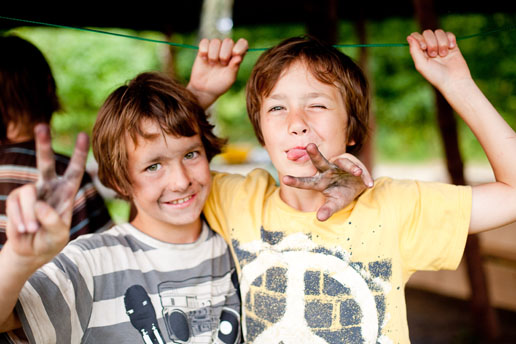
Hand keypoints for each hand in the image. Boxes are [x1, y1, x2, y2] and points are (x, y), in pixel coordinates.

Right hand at [4, 124, 87, 264]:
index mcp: (67, 192)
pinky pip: (16, 204)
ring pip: (28, 193)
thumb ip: (53, 221)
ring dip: (29, 215)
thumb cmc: (51, 241)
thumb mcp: (59, 235)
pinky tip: (24, 229)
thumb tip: (39, 204)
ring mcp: (31, 192)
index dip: (78, 153)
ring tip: (32, 230)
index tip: (83, 134)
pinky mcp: (16, 200)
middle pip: (45, 163)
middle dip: (43, 144)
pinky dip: (20, 219)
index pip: (75, 170)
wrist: (31, 251)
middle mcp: (49, 187)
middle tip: (41, 125)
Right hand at [187, 38, 247, 108]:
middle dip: (225, 53)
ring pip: (216, 41)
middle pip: (228, 41)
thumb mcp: (230, 79)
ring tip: (212, 64)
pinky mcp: (204, 48)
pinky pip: (204, 42)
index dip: (240, 46)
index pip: (242, 43)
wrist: (204, 89)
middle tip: (222, 64)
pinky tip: (204, 59)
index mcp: (237, 56)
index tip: (235, 54)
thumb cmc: (220, 84)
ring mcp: (215, 48)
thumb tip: (239, 57)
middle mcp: (227, 50)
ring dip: (214, 54)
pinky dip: (204, 50)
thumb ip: (234, 68)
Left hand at [283, 143, 373, 220]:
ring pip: (344, 162)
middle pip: (320, 161)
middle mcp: (328, 170)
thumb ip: (327, 209)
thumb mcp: (335, 204)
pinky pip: (360, 169)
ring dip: (351, 167)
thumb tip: (319, 218)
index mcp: (320, 181)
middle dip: (315, 154)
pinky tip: (369, 184)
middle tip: (309, 146)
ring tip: (357, 172)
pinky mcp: (355, 164)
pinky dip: (365, 176)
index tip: (285, 179)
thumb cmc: (342, 194)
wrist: (358, 187)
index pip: (306, 182)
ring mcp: (341, 165)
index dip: (296, 181)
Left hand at [407, 29, 470, 91]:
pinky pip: (449, 34)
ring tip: (444, 55)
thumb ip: (414, 50)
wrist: (455, 80)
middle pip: (427, 32)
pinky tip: (452, 48)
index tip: (424, 48)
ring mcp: (441, 46)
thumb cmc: (436, 75)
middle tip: (434, 55)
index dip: (419, 39)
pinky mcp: (452, 45)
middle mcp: (429, 48)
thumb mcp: (421, 64)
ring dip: (441, 42)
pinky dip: (450, 39)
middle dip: (431, 42)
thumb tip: (409, 37)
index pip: (416, 36)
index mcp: (420, 52)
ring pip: (439, 32)